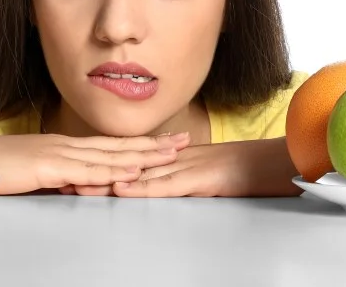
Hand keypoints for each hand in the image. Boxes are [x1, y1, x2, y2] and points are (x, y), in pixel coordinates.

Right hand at [0, 132, 190, 195]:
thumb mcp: (30, 175)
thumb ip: (54, 179)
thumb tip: (73, 187)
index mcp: (62, 147)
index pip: (109, 145)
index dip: (139, 144)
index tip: (166, 141)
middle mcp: (64, 146)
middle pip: (118, 146)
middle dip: (153, 145)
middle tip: (184, 142)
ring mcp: (56, 154)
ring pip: (109, 156)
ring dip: (142, 156)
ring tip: (171, 154)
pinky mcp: (46, 167)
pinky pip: (83, 172)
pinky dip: (110, 173)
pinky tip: (130, 174)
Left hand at [72, 138, 300, 197]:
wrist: (285, 162)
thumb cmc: (252, 172)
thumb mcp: (210, 176)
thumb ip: (186, 179)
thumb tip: (164, 188)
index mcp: (176, 157)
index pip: (132, 161)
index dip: (101, 164)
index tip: (73, 169)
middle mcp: (177, 158)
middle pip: (128, 164)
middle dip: (94, 171)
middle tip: (61, 176)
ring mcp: (188, 167)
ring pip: (141, 174)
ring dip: (109, 179)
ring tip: (78, 185)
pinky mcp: (203, 179)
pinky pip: (168, 185)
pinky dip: (144, 187)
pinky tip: (123, 189)